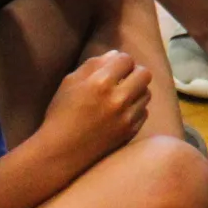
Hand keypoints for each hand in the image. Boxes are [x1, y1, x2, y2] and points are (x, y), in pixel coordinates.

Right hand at [38, 50, 150, 168]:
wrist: (61, 152)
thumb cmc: (61, 115)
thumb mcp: (69, 83)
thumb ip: (93, 65)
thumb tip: (115, 55)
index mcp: (100, 83)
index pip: (126, 59)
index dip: (120, 60)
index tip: (114, 67)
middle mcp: (118, 99)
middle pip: (145, 74)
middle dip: (134, 73)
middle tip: (122, 79)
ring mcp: (127, 117)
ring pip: (146, 93)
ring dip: (136, 91)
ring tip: (121, 96)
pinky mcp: (131, 132)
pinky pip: (144, 112)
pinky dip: (136, 109)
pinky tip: (121, 112)